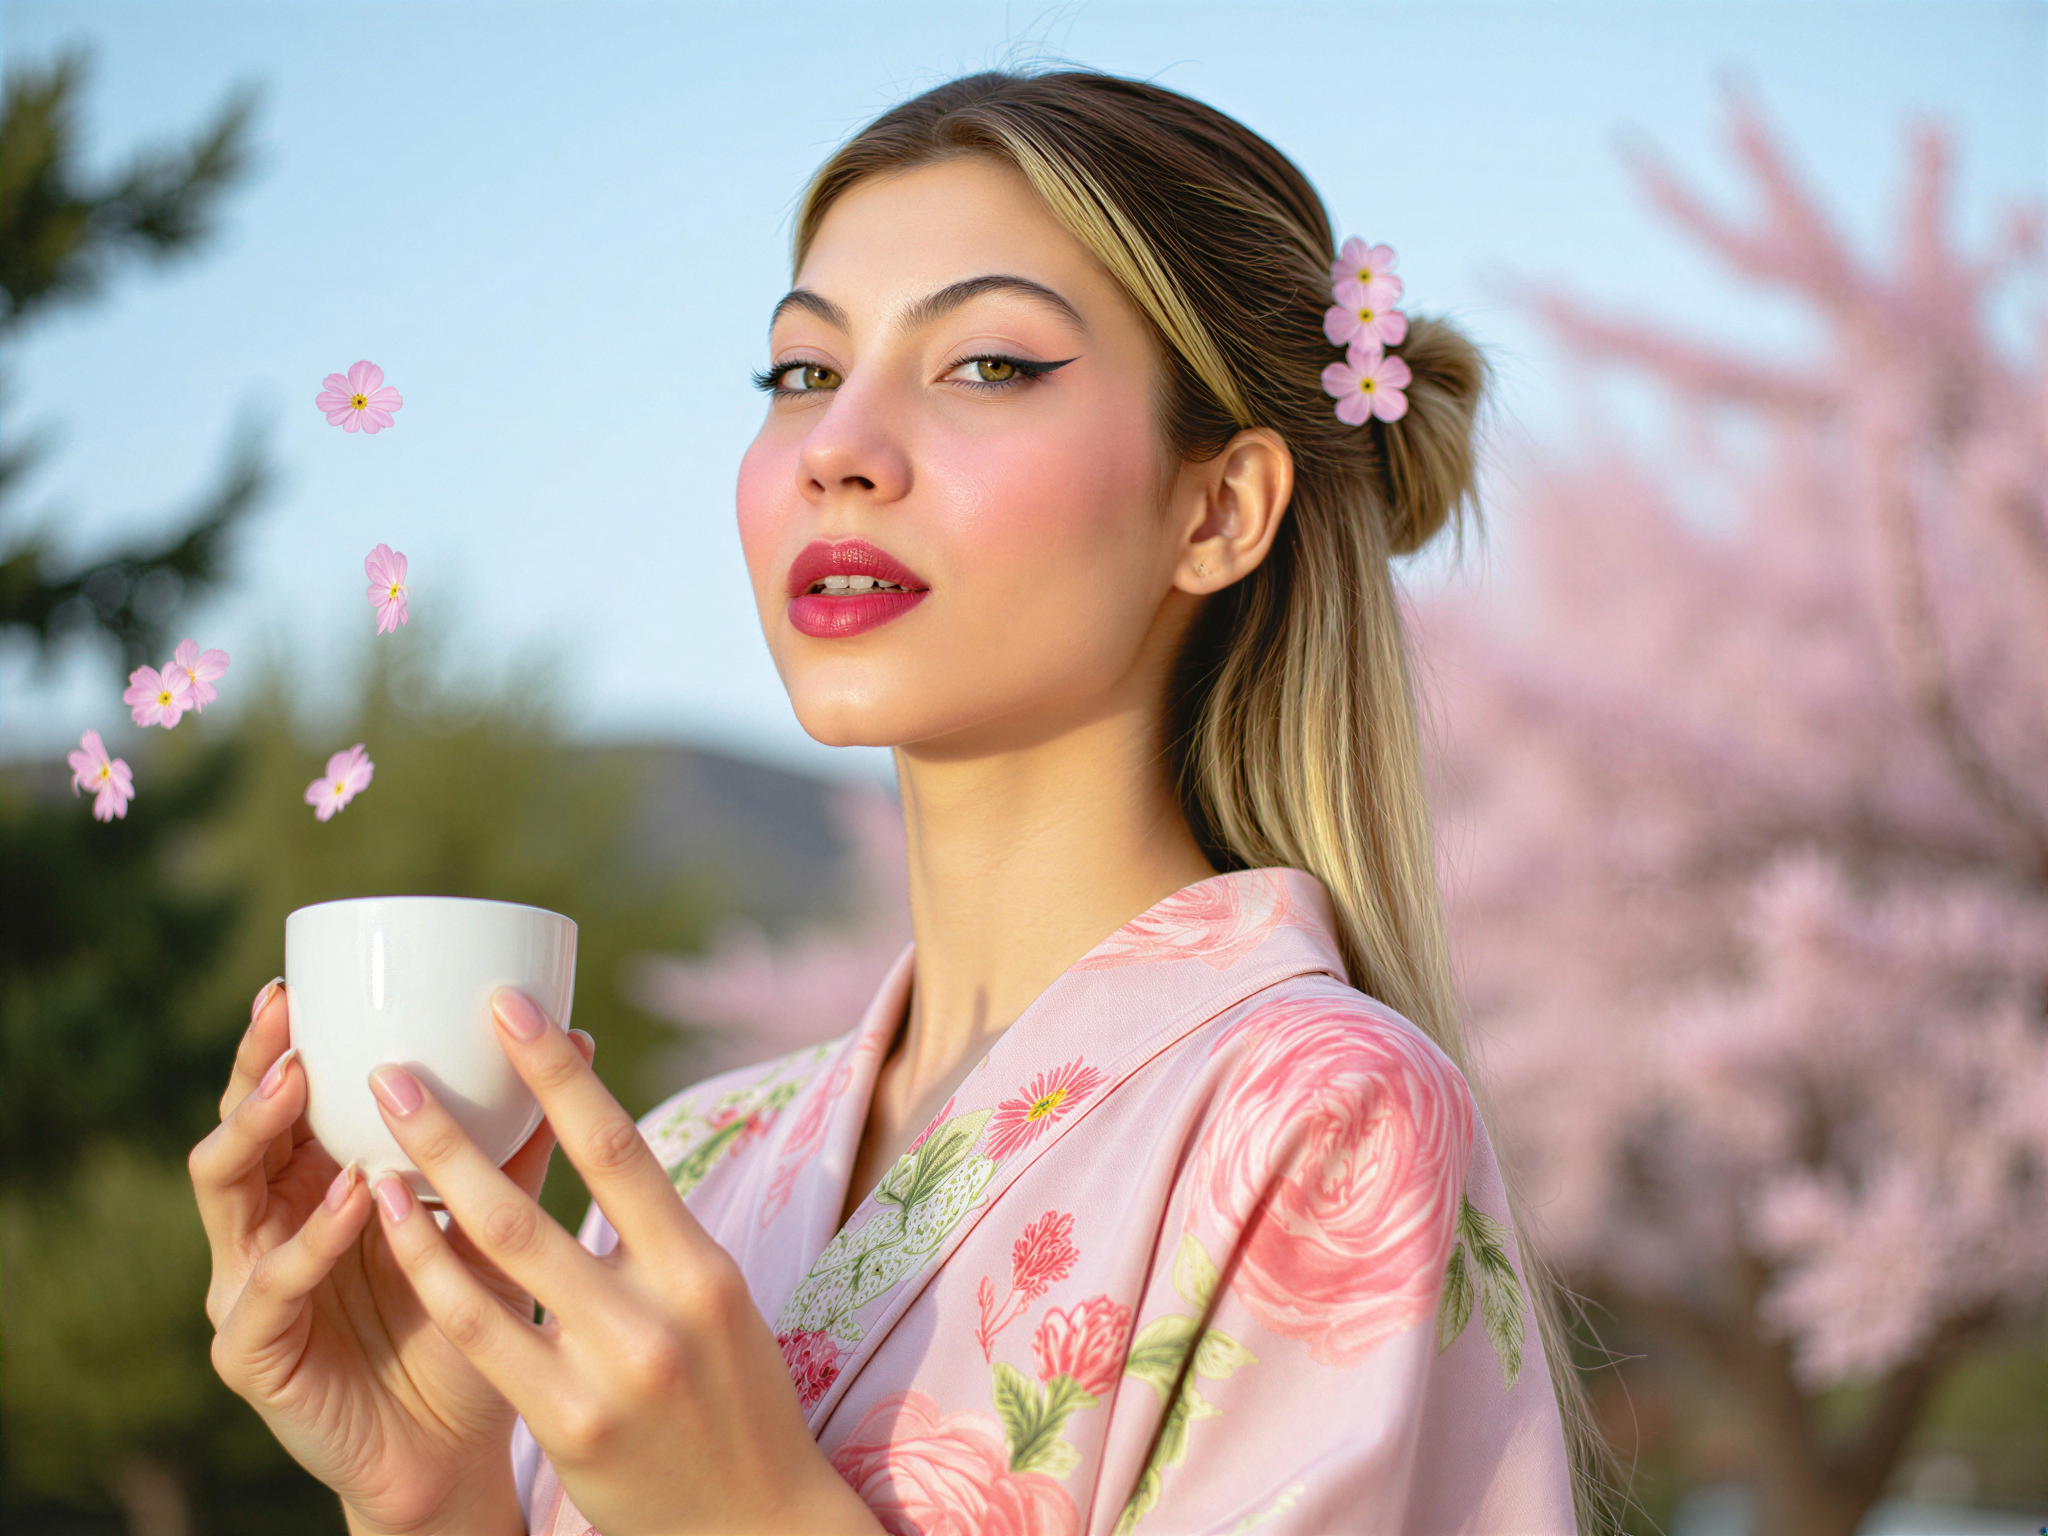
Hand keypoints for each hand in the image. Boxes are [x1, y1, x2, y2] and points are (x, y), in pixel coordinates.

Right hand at [189, 979, 590, 1535]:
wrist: (454, 1450)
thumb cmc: (473, 1327)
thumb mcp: (494, 1225)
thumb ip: (517, 1146)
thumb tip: (581, 1042)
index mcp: (312, 1184)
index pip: (280, 1098)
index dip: (280, 1040)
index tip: (298, 979)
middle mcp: (268, 1225)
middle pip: (238, 1129)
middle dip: (253, 1067)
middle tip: (283, 1015)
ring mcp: (247, 1286)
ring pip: (226, 1193)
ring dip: (261, 1133)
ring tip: (300, 1084)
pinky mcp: (252, 1353)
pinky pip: (268, 1289)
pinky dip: (308, 1242)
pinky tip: (353, 1199)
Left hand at [364, 987, 882, 1535]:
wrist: (755, 1526)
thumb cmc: (736, 1403)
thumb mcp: (717, 1306)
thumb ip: (655, 1239)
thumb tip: (595, 1150)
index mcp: (703, 1267)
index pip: (620, 1149)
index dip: (557, 1074)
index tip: (508, 1008)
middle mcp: (660, 1311)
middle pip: (540, 1199)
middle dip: (457, 1126)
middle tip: (395, 1064)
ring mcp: (609, 1373)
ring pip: (496, 1263)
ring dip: (425, 1188)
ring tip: (371, 1136)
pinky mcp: (568, 1428)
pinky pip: (481, 1335)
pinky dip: (430, 1272)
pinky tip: (388, 1227)